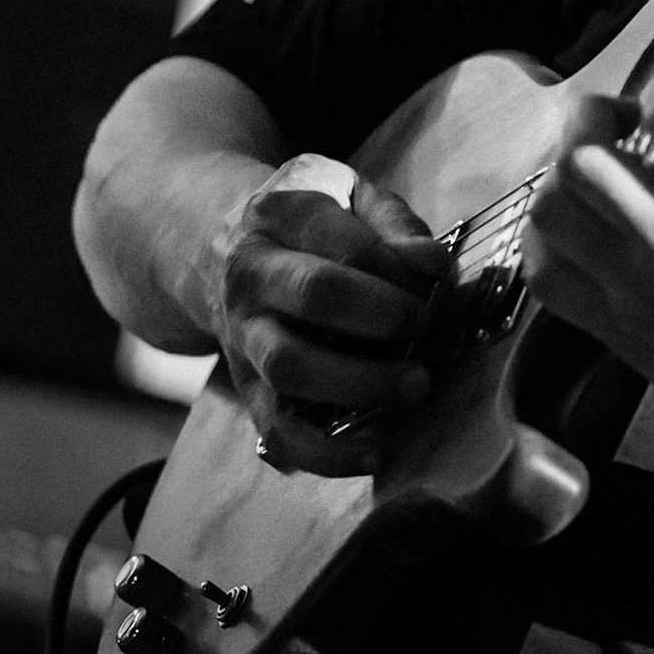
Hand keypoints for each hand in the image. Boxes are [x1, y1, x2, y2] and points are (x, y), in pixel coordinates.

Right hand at [211, 154, 449, 475]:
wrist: (218, 253)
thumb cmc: (310, 228)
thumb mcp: (348, 199)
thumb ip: (395, 223)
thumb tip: (434, 264)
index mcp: (279, 218)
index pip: (347, 245)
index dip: (399, 269)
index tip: (434, 281)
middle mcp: (251, 277)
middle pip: (316, 295)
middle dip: (384, 317)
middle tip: (426, 329)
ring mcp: (243, 337)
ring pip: (290, 366)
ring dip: (361, 382)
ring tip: (414, 385)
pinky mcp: (247, 389)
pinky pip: (277, 431)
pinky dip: (325, 453)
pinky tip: (374, 454)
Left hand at [521, 76, 653, 479]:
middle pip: (591, 162)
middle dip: (597, 120)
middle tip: (620, 116)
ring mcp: (645, 299)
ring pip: (558, 212)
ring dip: (566, 174)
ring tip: (594, 164)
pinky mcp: (626, 336)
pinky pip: (549, 278)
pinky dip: (548, 241)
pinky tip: (577, 226)